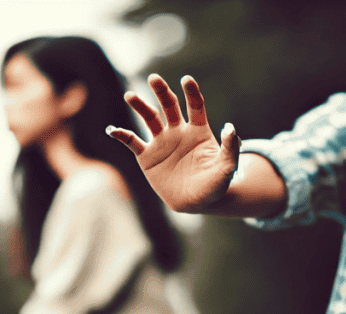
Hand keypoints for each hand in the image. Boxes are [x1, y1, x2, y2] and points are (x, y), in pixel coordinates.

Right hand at [107, 74, 240, 212]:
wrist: (196, 203)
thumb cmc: (215, 185)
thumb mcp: (227, 168)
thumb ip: (230, 148)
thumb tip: (230, 128)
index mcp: (198, 131)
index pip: (195, 106)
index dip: (191, 92)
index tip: (187, 80)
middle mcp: (179, 132)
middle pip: (169, 106)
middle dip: (162, 91)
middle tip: (154, 78)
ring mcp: (162, 143)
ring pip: (150, 118)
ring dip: (140, 106)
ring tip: (130, 95)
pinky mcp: (147, 157)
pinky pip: (132, 142)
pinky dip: (122, 135)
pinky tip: (114, 130)